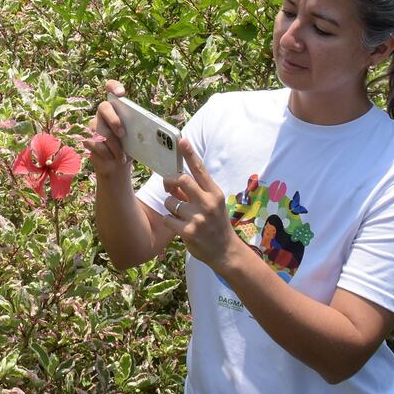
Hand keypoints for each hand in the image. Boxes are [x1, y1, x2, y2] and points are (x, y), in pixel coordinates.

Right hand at [82, 80, 130, 179]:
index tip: (120, 94)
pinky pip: (95, 143)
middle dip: (114, 120)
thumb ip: (140, 129)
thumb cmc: (131, 147)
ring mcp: (93, 124)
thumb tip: (148, 128)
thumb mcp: (139, 138)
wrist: (118, 164)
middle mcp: (103, 112)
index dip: (114, 87)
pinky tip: (111, 157)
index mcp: (117, 107)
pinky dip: (106, 153)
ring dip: (114, 146)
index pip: (110, 88)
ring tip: (121, 156)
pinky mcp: (87, 138)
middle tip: (123, 134)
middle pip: (104, 107)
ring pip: (101, 130)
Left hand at [162, 138, 240, 267]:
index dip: (190, 154)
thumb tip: (174, 179)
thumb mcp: (212, 204)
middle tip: (169, 186)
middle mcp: (208, 203)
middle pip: (181, 180)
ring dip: (170, 206)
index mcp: (215, 193)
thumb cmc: (216, 224)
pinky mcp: (188, 232)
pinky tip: (179, 226)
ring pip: (170, 201)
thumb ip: (195, 191)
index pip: (200, 169)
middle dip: (170, 181)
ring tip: (180, 214)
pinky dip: (169, 220)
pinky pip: (167, 217)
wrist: (226, 252)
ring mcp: (198, 218)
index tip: (181, 140)